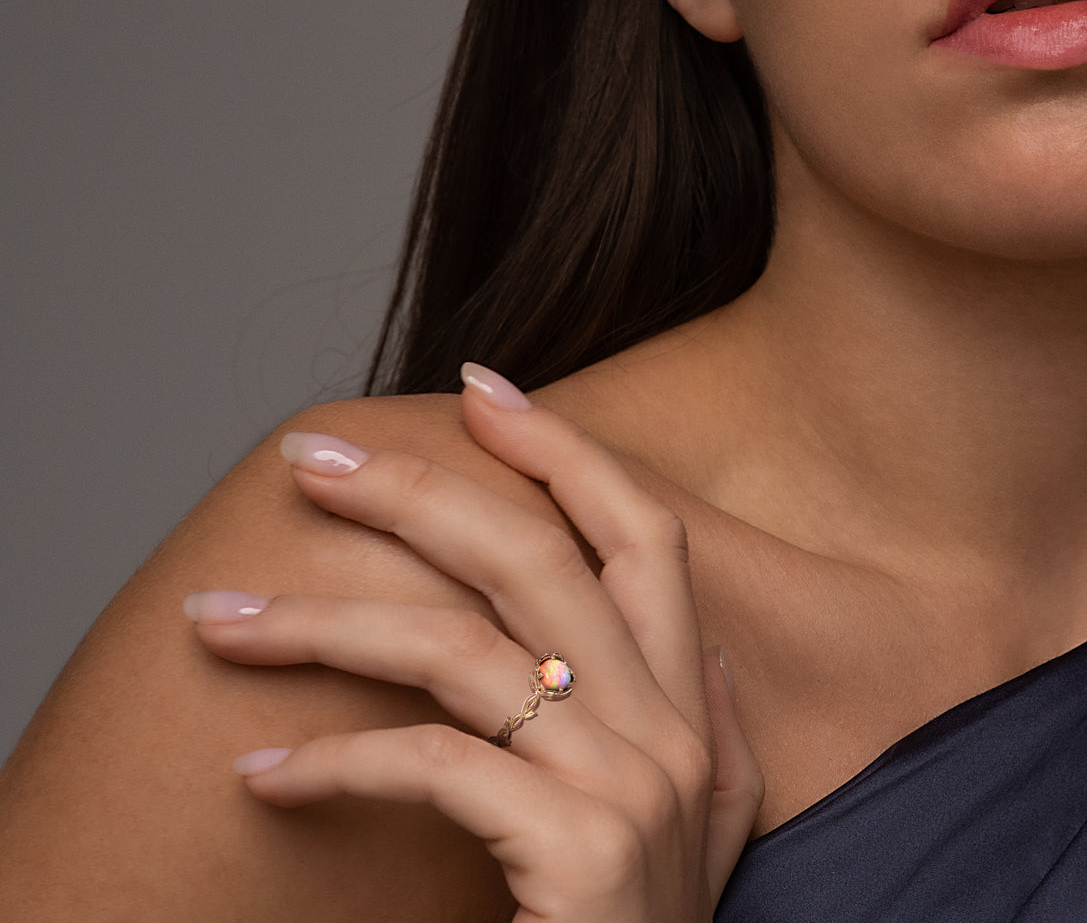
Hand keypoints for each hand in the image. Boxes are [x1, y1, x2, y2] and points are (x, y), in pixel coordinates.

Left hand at [185, 363, 762, 921]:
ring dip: (324, 625)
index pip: (640, 533)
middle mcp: (666, 728)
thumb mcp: (709, 825)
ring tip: (221, 622)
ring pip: (457, 650)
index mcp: (688, 704)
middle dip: (415, 493)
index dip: (564, 451)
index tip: (478, 390)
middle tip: (307, 462)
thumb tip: (700, 649)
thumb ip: (711, 731)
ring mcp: (626, 786)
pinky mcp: (571, 851)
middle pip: (531, 560)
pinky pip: (430, 766)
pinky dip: (333, 764)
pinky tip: (262, 776)